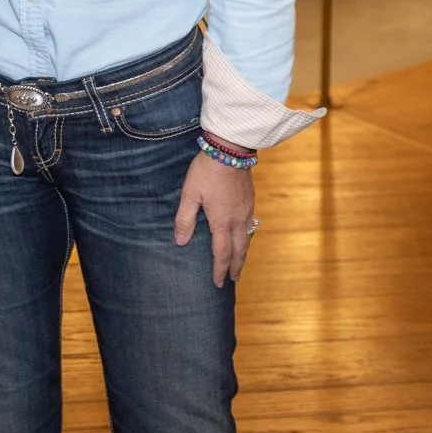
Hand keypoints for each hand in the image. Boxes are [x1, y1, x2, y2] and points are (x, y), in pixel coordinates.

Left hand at [174, 151, 255, 287]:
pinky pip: (250, 226)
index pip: (222, 253)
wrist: (230, 149)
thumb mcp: (190, 193)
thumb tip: (180, 241)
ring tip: (239, 263)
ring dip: (243, 254)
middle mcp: (238, 220)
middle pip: (240, 251)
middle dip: (236, 267)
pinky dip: (247, 238)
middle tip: (233, 280)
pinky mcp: (250, 200)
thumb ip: (185, 218)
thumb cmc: (207, 170)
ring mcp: (247, 210)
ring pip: (247, 239)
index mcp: (222, 221)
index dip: (219, 270)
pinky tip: (243, 236)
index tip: (218, 283)